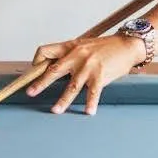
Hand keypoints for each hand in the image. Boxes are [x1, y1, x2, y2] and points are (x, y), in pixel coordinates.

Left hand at [26, 34, 145, 114]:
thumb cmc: (104, 48)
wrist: (126, 45)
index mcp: (70, 47)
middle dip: (41, 83)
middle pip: (54, 70)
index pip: (46, 51)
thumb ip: (70, 56)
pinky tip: (88, 112)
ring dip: (63, 100)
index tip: (33, 71)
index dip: (37, 61)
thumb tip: (55, 68)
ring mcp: (89, 66)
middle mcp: (77, 55)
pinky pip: (93, 92)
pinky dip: (90, 103)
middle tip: (31, 92)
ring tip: (55, 110)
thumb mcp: (83, 46)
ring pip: (72, 86)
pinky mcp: (101, 75)